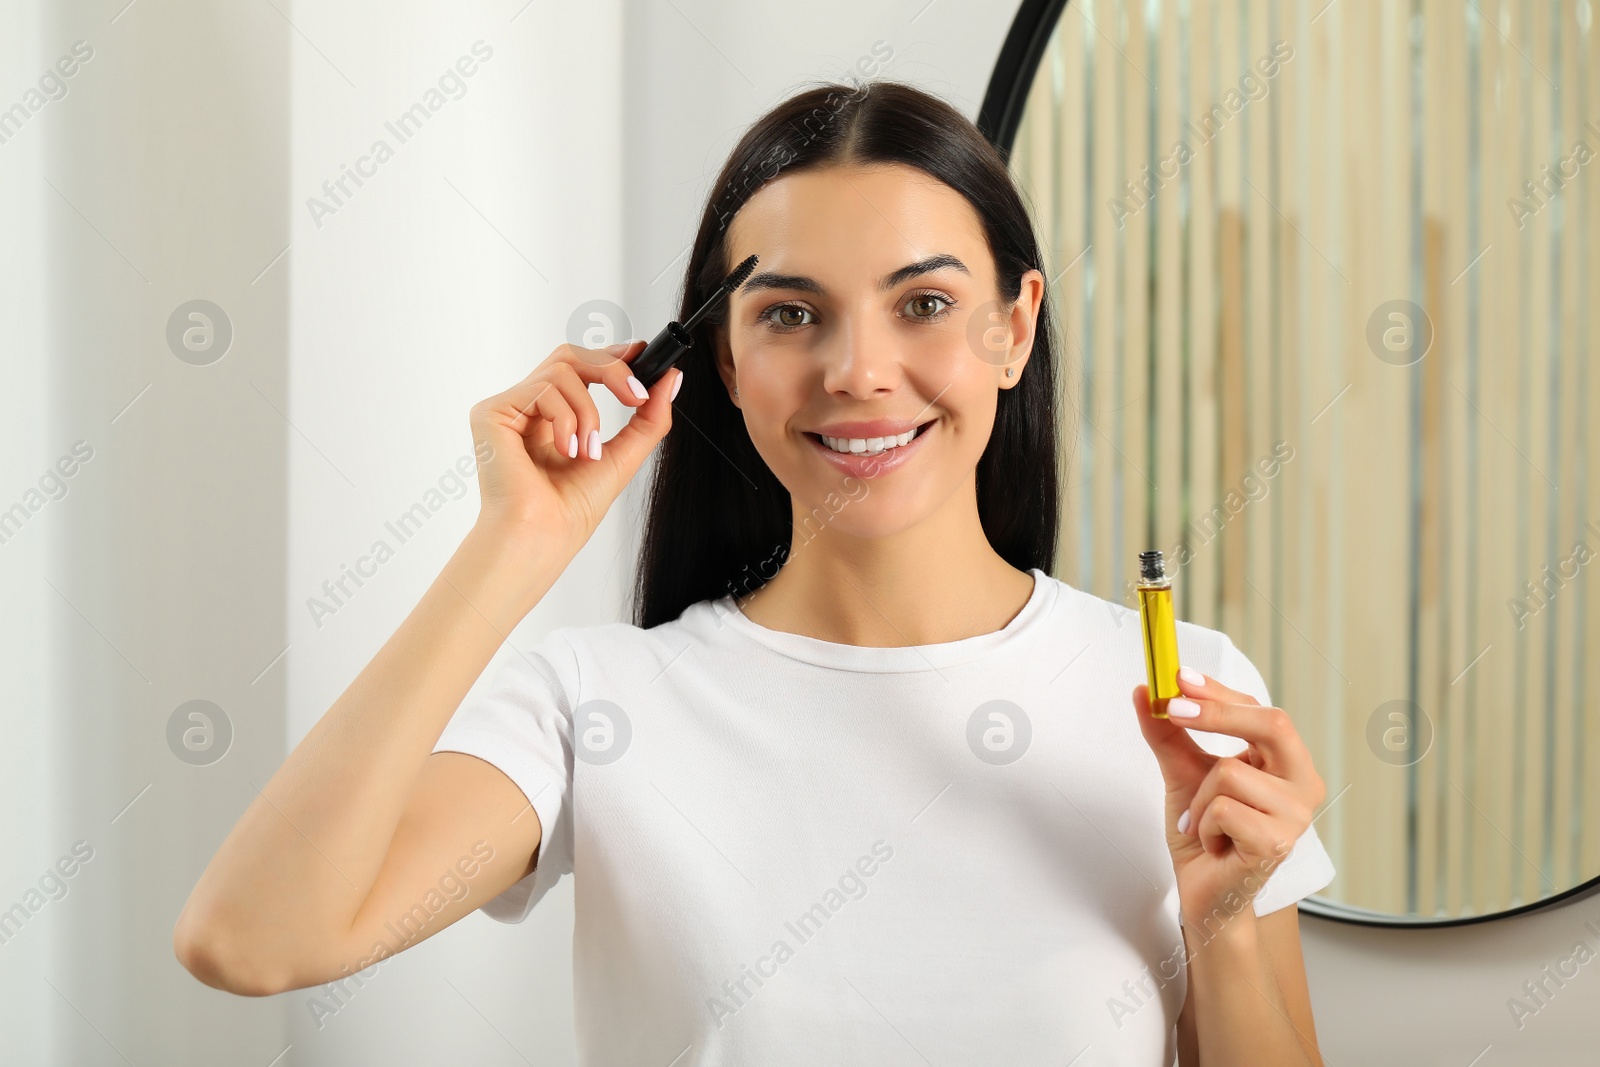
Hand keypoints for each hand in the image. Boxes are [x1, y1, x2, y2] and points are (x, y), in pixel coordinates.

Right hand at [468, 341, 679, 546]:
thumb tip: (671, 378)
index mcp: (554, 417)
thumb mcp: (624, 455)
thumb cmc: (571, 509)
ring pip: (562, 369)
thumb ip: (649, 418)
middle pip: (572, 355)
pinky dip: (565, 419)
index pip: (582, 367)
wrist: (544, 535)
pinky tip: (565, 451)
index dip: (612, 356)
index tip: (644, 356)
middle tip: (635, 397)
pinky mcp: (491, 412)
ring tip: (587, 451)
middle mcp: (529, 408)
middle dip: (612, 370)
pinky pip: (542, 388)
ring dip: (588, 411)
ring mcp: (510, 408)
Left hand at [1131, 670, 1325, 934]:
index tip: (1179, 678)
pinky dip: (1203, 824)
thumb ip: (1168, 734)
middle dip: (1218, 713)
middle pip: (1272, 724)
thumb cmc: (1205, 833)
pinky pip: (1222, 809)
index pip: (1260, 711)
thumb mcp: (1183, 774)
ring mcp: (1296, 816)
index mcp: (1287, 762)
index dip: (1220, 692)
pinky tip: (1213, 844)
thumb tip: (1144, 691)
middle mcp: (1304, 784)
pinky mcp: (1277, 844)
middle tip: (1173, 709)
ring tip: (1205, 824)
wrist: (1205, 893)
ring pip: (1229, 772)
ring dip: (1199, 798)